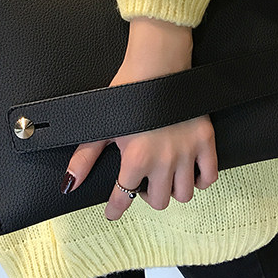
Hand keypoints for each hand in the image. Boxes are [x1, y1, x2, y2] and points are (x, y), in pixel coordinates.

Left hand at [60, 17, 218, 220]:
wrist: (158, 65)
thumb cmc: (128, 93)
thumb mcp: (102, 127)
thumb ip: (84, 158)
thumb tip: (68, 184)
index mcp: (136, 158)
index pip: (122, 198)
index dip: (115, 208)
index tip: (112, 211)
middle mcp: (163, 161)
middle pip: (159, 201)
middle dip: (147, 196)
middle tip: (143, 181)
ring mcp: (187, 152)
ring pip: (183, 194)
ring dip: (172, 189)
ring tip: (164, 175)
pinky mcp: (206, 141)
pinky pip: (209, 176)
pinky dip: (200, 180)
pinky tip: (190, 173)